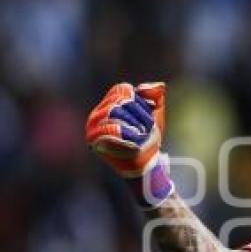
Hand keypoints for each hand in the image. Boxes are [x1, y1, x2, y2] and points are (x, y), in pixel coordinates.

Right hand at [86, 82, 173, 205]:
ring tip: (139, 137)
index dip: (140, 102)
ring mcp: (92, 127)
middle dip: (140, 115)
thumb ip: (156, 96)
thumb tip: (151, 87)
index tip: (146, 119)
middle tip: (144, 131)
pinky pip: (114, 128)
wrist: (146, 164)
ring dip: (137, 126)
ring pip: (118, 112)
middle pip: (121, 100)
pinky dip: (130, 136)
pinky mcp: (95, 140)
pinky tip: (134, 144)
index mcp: (107, 105)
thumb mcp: (155, 114)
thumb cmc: (148, 138)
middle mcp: (95, 114)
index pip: (122, 89)